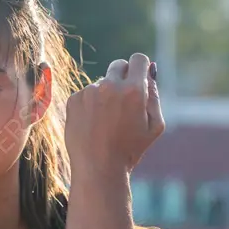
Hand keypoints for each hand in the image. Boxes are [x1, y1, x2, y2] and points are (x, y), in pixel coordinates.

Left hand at [65, 53, 162, 173]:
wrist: (98, 169)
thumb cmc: (130, 150)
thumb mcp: (155, 126)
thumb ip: (155, 95)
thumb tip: (150, 71)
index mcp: (134, 90)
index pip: (138, 59)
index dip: (140, 68)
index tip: (139, 78)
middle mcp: (110, 86)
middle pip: (118, 65)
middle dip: (123, 77)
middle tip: (124, 100)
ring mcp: (89, 92)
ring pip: (102, 83)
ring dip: (106, 95)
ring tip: (107, 123)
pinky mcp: (74, 100)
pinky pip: (86, 94)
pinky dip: (90, 105)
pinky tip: (93, 125)